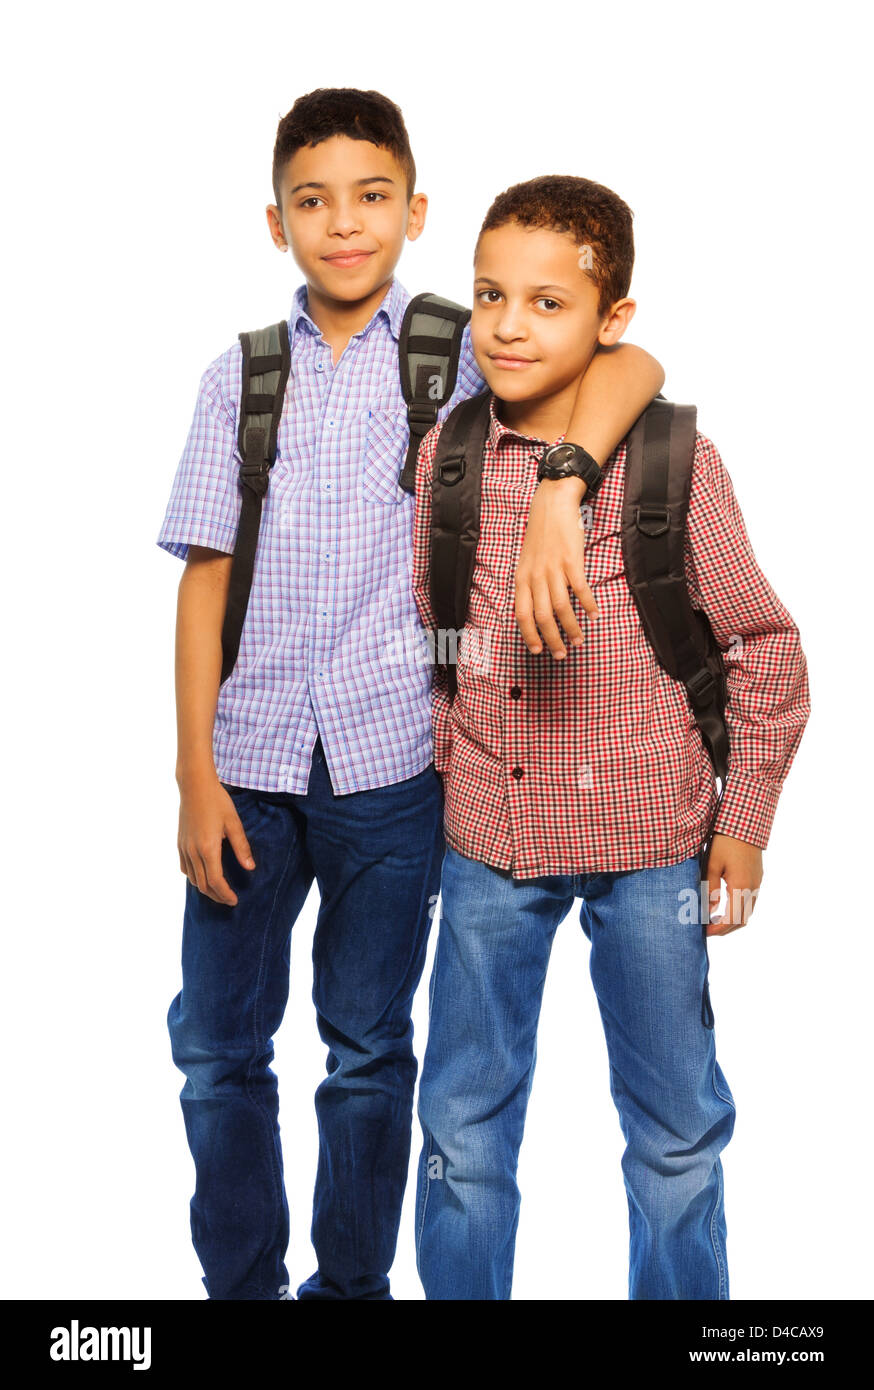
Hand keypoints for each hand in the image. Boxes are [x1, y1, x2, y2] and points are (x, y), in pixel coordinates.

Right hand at [177, 773, 255, 905]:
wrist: (195, 786)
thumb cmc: (217, 801)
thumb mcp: (234, 823)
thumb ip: (242, 847)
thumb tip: (250, 868)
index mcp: (208, 848)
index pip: (216, 881)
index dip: (225, 894)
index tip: (235, 901)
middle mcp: (193, 852)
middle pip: (203, 885)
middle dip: (216, 896)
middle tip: (229, 900)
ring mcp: (184, 848)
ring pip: (192, 878)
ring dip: (205, 889)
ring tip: (218, 891)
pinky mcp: (179, 843)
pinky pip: (185, 868)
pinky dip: (194, 877)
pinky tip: (203, 876)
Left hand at [514, 476, 598, 658]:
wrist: (552, 504)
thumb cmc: (541, 534)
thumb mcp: (527, 561)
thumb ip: (530, 584)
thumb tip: (536, 610)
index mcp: (522, 578)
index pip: (521, 614)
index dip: (529, 635)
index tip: (537, 651)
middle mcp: (535, 576)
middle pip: (542, 616)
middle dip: (552, 639)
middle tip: (562, 654)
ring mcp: (554, 568)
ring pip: (561, 607)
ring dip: (571, 628)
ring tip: (579, 639)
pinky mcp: (572, 560)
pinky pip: (580, 590)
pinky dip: (588, 605)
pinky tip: (594, 615)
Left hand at [704, 834, 762, 935]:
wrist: (744, 822)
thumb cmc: (725, 841)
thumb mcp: (711, 864)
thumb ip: (709, 889)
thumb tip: (709, 910)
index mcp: (741, 887)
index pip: (732, 919)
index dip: (718, 929)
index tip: (704, 932)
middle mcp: (753, 888)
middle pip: (742, 920)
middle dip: (725, 929)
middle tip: (707, 930)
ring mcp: (757, 883)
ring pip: (748, 911)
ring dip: (732, 920)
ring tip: (713, 920)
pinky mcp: (757, 877)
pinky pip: (750, 901)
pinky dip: (738, 909)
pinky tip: (723, 905)